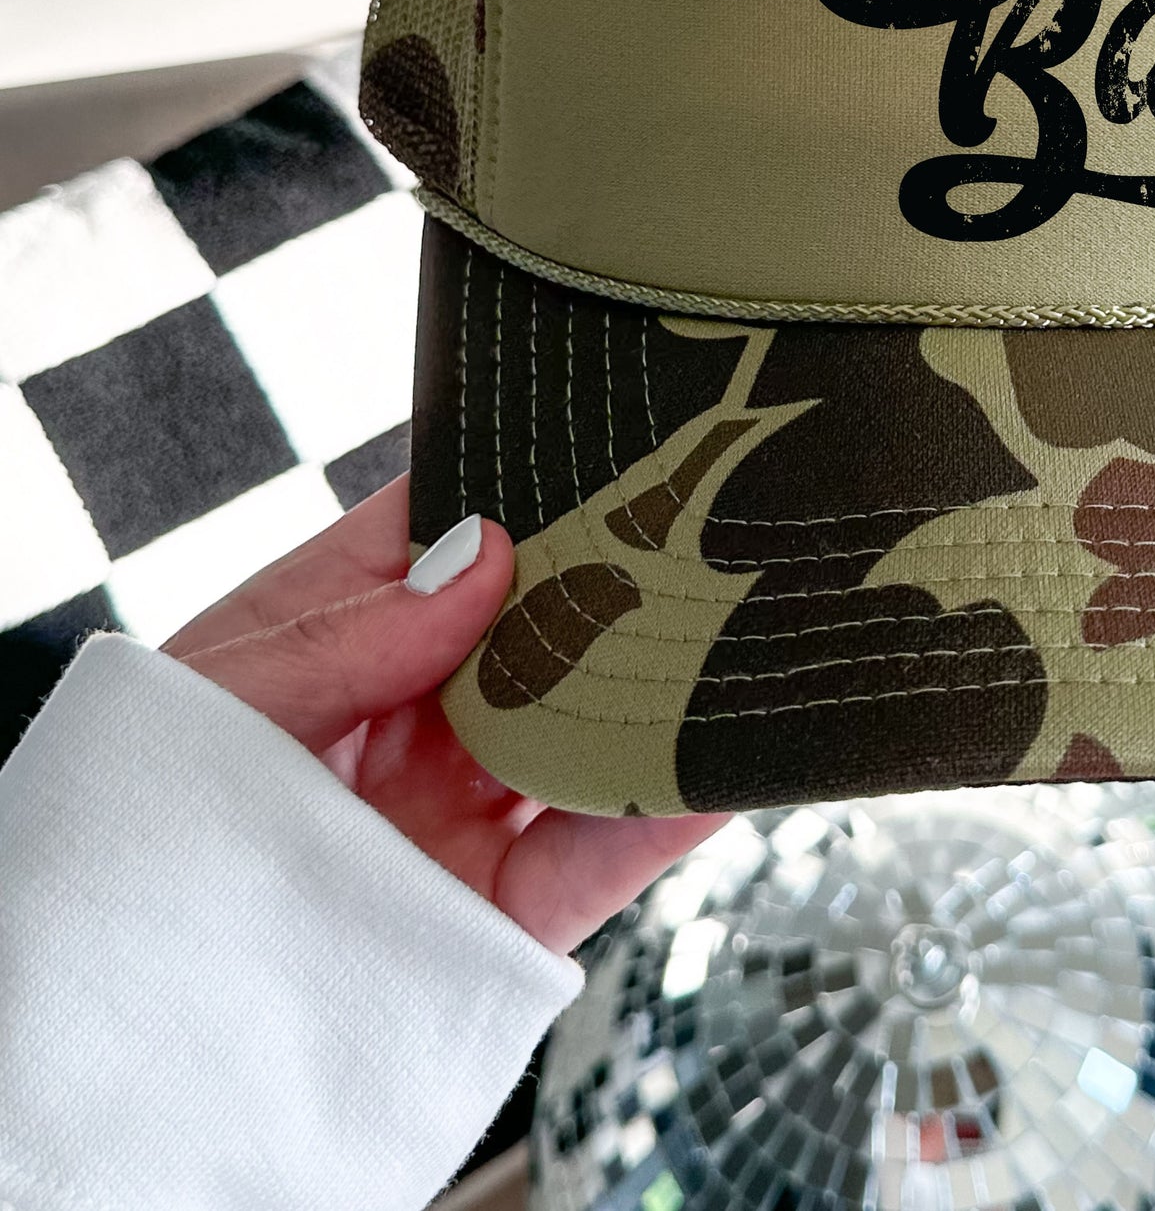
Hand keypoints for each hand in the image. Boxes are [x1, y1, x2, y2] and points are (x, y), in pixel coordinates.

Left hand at [162, 478, 724, 953]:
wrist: (127, 1000)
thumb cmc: (144, 812)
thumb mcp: (227, 694)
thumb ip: (355, 629)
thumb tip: (485, 556)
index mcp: (359, 633)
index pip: (461, 537)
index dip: (531, 489)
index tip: (607, 448)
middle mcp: (431, 713)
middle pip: (549, 631)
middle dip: (622, 586)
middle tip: (701, 532)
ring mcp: (474, 808)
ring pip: (593, 731)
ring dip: (662, 689)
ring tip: (733, 633)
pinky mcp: (504, 908)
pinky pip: (602, 852)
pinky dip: (669, 808)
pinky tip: (722, 758)